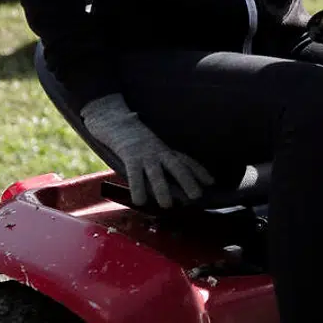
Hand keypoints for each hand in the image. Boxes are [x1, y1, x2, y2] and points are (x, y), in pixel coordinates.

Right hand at [80, 94, 214, 206]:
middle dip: (187, 180)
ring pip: (156, 172)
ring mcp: (143, 152)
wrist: (111, 117)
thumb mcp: (149, 145)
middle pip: (176, 165)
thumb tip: (169, 177)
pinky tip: (139, 201)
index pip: (184, 159)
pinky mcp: (128, 154)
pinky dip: (138, 187)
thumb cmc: (129, 134)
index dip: (198, 171)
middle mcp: (157, 150)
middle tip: (197, 196)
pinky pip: (134, 173)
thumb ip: (159, 157)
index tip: (211, 182)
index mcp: (163, 148)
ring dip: (162, 189)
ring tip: (167, 205)